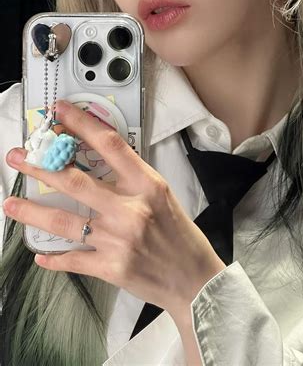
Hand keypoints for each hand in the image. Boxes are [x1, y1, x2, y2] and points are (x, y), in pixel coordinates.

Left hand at [3, 99, 225, 317]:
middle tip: (18, 156)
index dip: (82, 125)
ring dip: (33, 212)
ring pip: (65, 223)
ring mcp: (117, 240)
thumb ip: (132, 180)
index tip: (61, 112)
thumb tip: (97, 165)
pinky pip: (73, 260)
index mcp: (147, 185)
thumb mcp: (162, 195)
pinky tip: (40, 255)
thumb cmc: (180, 234)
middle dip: (42, 166)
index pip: (110, 146)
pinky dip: (54, 259)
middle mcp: (130, 210)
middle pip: (76, 182)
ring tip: (10, 204)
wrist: (194, 279)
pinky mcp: (111, 267)